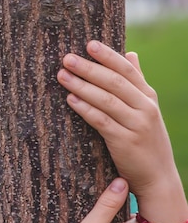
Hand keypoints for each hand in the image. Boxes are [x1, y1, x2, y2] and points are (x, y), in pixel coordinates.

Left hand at [57, 40, 176, 197]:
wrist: (158, 178)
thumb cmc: (146, 139)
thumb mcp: (147, 108)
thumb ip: (137, 81)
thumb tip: (130, 53)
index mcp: (148, 96)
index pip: (127, 70)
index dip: (107, 56)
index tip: (89, 44)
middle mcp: (145, 108)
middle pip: (114, 82)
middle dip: (89, 68)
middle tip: (67, 58)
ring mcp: (136, 125)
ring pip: (106, 100)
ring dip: (82, 86)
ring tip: (62, 76)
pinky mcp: (125, 142)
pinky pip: (101, 121)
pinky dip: (85, 109)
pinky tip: (71, 100)